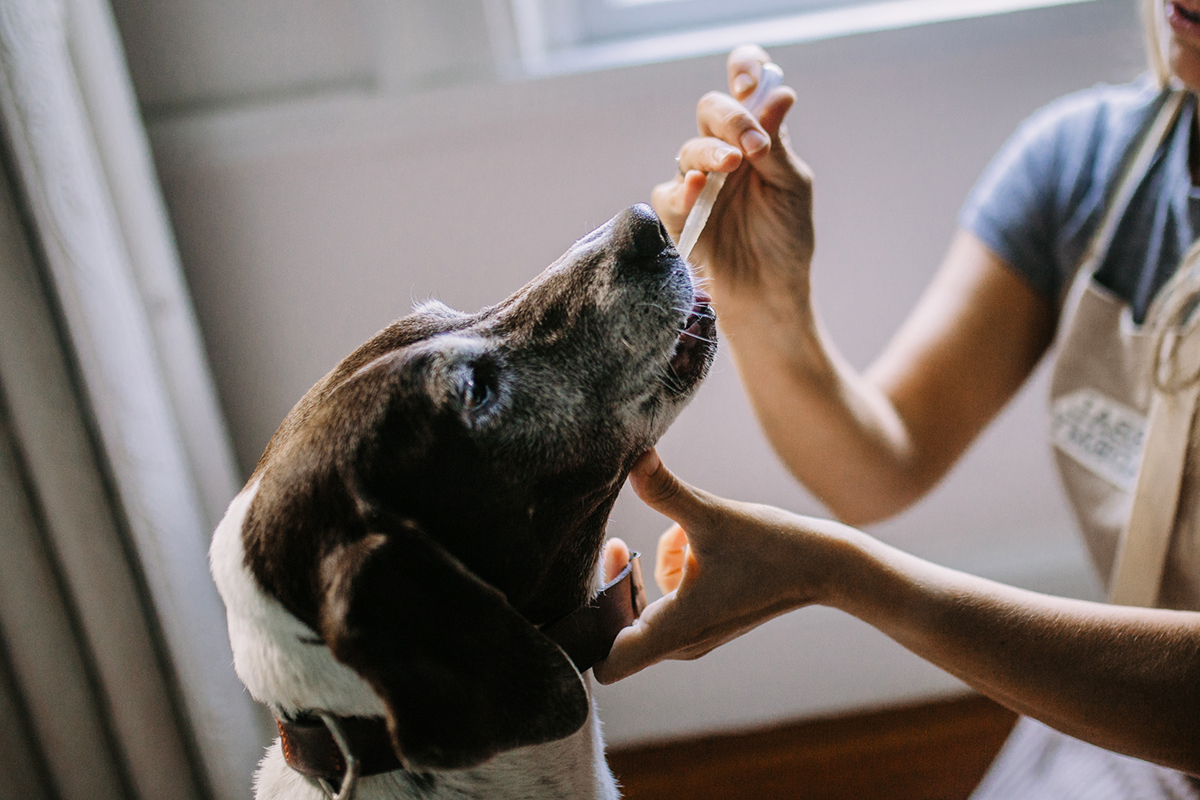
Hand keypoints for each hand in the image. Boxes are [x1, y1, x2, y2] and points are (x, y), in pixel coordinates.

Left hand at [593, 449, 851, 682]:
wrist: (826, 564)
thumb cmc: (773, 546)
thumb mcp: (713, 514)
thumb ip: (667, 491)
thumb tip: (634, 459)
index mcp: (676, 630)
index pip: (606, 662)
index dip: (584, 636)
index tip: (585, 592)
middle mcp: (680, 642)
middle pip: (617, 630)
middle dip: (615, 585)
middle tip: (619, 546)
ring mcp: (694, 634)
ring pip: (642, 611)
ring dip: (647, 572)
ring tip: (679, 537)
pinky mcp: (707, 620)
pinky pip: (667, 601)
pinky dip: (670, 571)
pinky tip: (693, 542)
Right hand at [652, 45, 814, 325]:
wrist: (770, 289)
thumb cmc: (785, 236)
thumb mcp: (791, 186)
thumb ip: (778, 144)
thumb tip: (780, 93)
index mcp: (756, 136)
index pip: (745, 84)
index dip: (743, 70)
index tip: (749, 84)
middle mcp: (724, 151)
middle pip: (710, 109)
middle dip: (729, 119)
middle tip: (752, 144)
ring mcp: (698, 180)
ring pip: (688, 148)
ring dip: (710, 152)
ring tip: (732, 166)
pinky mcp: (678, 214)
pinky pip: (668, 193)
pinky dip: (682, 189)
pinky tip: (697, 189)